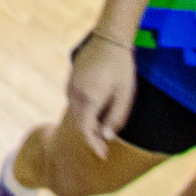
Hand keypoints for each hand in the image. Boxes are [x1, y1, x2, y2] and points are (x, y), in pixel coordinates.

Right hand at [65, 34, 135, 156]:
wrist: (109, 39)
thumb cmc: (121, 68)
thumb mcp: (125, 95)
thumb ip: (115, 118)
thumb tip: (105, 137)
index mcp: (89, 99)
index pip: (87, 130)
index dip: (94, 145)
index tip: (103, 156)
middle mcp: (75, 95)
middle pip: (80, 123)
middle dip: (91, 136)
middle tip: (105, 147)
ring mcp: (70, 87)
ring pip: (76, 113)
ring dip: (88, 123)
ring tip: (101, 129)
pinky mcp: (70, 81)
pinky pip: (75, 102)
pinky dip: (84, 111)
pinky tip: (96, 110)